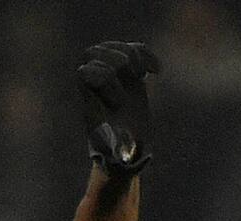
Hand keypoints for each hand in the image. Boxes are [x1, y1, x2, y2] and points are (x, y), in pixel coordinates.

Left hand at [78, 41, 159, 175]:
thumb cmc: (118, 150)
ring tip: (142, 74)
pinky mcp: (127, 72)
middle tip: (133, 80)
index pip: (84, 71)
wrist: (125, 143)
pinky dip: (146, 55)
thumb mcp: (118, 151)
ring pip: (113, 46)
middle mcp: (95, 83)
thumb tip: (126, 154)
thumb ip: (120, 150)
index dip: (103, 78)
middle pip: (94, 52)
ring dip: (132, 55)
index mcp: (88, 98)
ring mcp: (111, 74)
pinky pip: (132, 49)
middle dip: (117, 62)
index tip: (121, 102)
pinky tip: (156, 71)